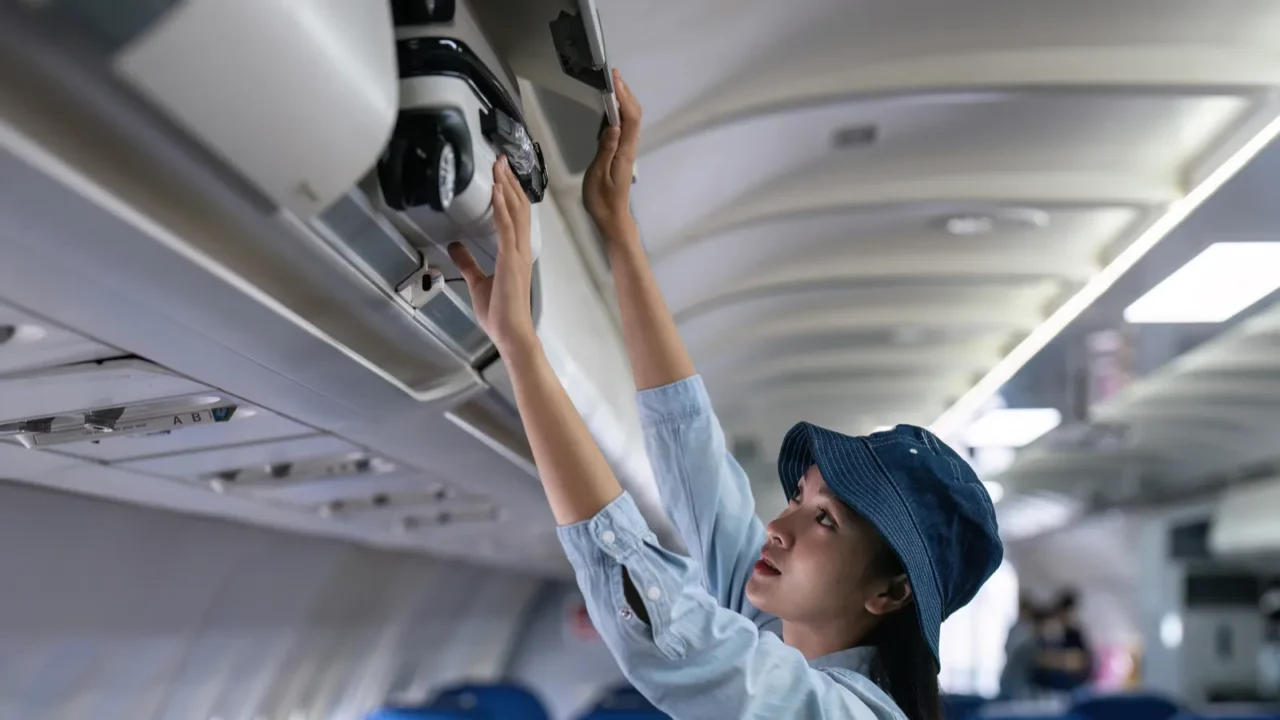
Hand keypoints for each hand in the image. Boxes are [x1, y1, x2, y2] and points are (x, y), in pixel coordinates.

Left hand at [449, 156, 536, 350]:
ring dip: (506, 188)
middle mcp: (522, 249)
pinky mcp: (510, 261)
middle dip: (510, 182)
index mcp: (516, 253)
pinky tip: (496, 192)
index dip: (510, 193)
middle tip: (501, 159)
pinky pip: (507, 228)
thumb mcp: (478, 281)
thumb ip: (468, 262)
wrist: (510, 333)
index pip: (516, 216)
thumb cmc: (499, 312)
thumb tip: (455, 246)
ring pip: (514, 212)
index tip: (503, 174)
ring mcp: (518, 254)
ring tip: (498, 167)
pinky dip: (501, 208)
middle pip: (518, 207)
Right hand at [583, 68, 641, 239]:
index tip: (615, 79)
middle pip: (634, 114)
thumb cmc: (602, 200)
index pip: (630, 118)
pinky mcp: (622, 154)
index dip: (625, 96)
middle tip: (612, 76)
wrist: (612, 218)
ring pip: (631, 120)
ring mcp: (627, 150)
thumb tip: (613, 125)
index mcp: (625, 151)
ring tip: (611, 86)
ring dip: (624, 100)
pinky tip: (610, 109)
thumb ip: (606, 149)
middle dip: (625, 93)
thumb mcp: (599, 174)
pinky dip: (620, 113)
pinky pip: (625, 128)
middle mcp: (630, 148)